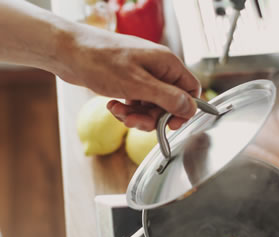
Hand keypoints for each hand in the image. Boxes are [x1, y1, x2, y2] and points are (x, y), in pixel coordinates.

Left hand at [61, 25, 200, 130]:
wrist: (68, 52)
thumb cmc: (101, 61)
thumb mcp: (139, 85)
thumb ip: (168, 98)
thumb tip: (191, 109)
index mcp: (167, 64)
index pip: (191, 90)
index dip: (184, 110)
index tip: (170, 124)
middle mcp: (158, 69)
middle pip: (169, 103)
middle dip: (152, 118)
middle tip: (134, 120)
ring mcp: (144, 75)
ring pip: (152, 107)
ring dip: (137, 116)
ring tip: (119, 113)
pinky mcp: (130, 82)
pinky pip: (138, 104)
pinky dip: (127, 110)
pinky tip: (113, 106)